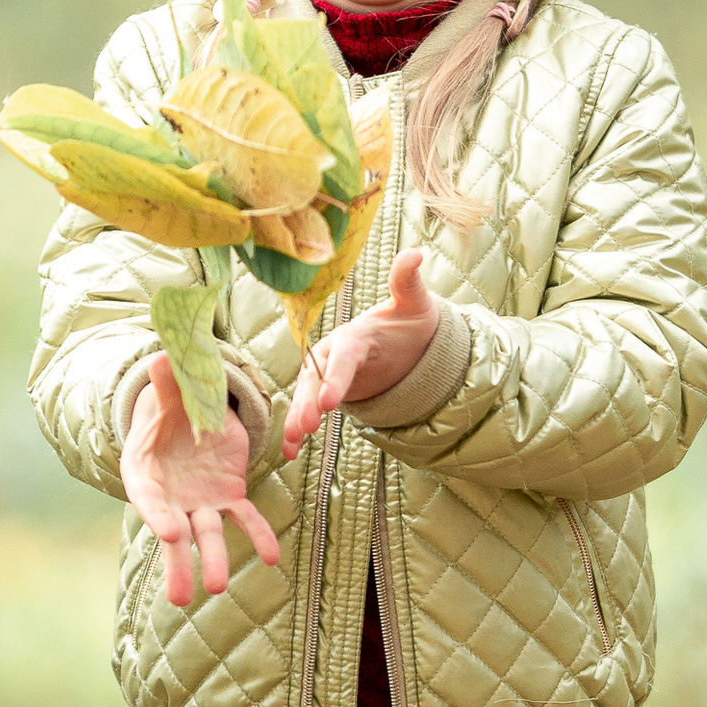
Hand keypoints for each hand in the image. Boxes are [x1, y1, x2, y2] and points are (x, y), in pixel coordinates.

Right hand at [123, 356, 282, 608]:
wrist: (188, 415)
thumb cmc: (167, 406)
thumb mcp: (168, 392)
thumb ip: (168, 380)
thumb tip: (162, 355)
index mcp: (145, 473)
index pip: (148, 499)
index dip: (157, 516)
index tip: (170, 531)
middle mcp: (170, 497)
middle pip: (174, 534)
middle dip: (178, 563)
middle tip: (181, 597)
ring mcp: (199, 501)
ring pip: (208, 535)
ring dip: (214, 560)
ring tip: (216, 589)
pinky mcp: (228, 498)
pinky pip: (245, 519)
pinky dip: (259, 536)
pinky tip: (273, 558)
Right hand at [280, 247, 440, 459]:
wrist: (407, 344)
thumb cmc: (411, 322)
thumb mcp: (415, 304)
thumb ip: (408, 282)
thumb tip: (416, 253)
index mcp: (355, 334)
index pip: (344, 355)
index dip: (336, 377)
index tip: (329, 402)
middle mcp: (334, 353)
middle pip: (316, 378)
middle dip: (308, 402)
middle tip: (305, 428)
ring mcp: (327, 374)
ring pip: (307, 396)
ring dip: (297, 418)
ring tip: (292, 445)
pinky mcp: (326, 392)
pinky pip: (308, 410)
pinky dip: (297, 430)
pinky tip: (291, 454)